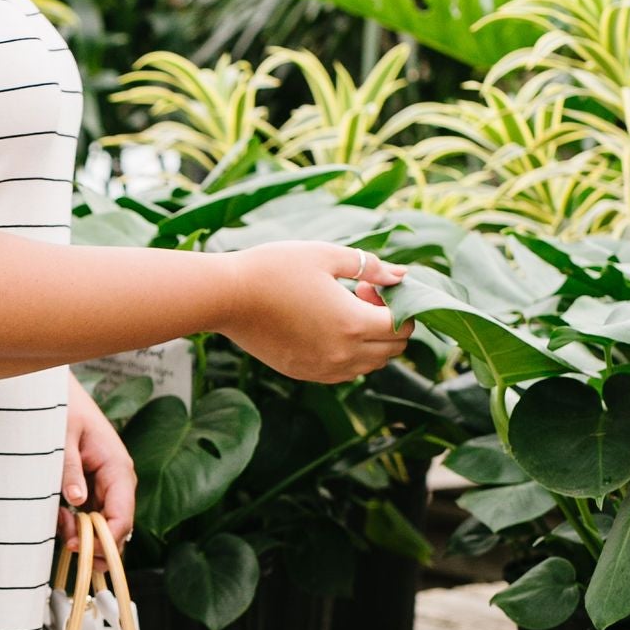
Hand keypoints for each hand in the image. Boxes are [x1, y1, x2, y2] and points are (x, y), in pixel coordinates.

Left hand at [60, 371, 135, 548]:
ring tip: (59, 521)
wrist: (57, 394)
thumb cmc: (64, 410)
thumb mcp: (62, 438)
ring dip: (81, 533)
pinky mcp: (92, 487)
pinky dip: (73, 522)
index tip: (81, 549)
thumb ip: (69, 469)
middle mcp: (117, 481)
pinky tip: (58, 514)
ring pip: (101, 525)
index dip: (106, 541)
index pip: (122, 517)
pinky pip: (88, 515)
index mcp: (118, 468)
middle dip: (96, 544)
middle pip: (116, 528)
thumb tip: (78, 501)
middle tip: (70, 549)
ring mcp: (106, 486)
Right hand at [216, 243, 411, 383]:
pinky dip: (351, 355)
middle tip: (360, 295)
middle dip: (388, 321)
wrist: (227, 297)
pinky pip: (345, 373)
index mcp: (352, 323)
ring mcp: (322, 368)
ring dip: (371, 340)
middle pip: (392, 349)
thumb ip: (370, 267)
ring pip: (371, 365)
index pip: (402, 325)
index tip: (368, 284)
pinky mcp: (304, 373)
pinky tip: (328, 329)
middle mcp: (342, 354)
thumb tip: (401, 276)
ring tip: (343, 312)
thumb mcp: (326, 255)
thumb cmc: (274, 269)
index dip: (396, 302)